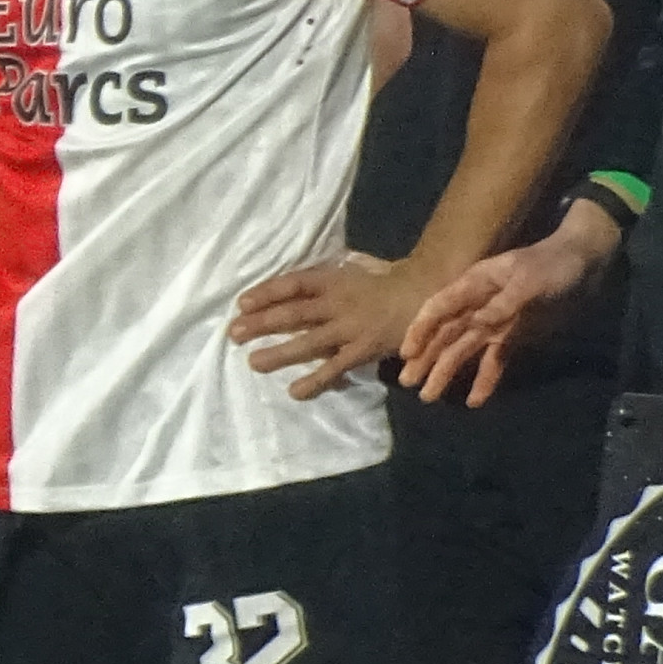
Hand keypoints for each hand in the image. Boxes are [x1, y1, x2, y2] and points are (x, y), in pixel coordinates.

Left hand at [228, 251, 427, 398]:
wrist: (428, 294)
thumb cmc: (389, 282)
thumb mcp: (356, 271)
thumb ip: (328, 281)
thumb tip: (297, 286)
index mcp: (334, 280)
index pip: (293, 284)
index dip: (266, 292)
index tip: (242, 302)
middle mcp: (338, 302)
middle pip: (293, 313)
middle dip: (261, 323)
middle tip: (234, 332)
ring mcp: (350, 328)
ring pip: (308, 342)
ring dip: (279, 353)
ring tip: (254, 362)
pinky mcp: (363, 350)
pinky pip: (334, 368)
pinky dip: (314, 381)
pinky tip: (295, 392)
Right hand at [402, 208, 616, 404]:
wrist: (583, 265)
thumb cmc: (553, 264)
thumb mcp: (530, 280)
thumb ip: (504, 303)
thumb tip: (476, 324)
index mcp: (475, 284)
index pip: (439, 308)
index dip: (420, 330)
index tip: (407, 354)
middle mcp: (477, 306)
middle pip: (445, 334)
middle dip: (426, 358)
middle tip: (408, 383)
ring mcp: (493, 324)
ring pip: (462, 350)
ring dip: (445, 371)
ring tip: (429, 396)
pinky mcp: (511, 339)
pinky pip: (493, 361)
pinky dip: (484, 380)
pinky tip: (474, 400)